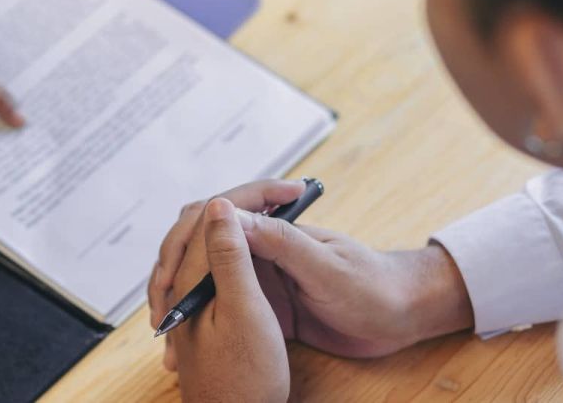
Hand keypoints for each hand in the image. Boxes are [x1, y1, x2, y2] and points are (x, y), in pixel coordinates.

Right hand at [151, 181, 475, 368]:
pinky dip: (202, 323)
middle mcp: (260, 247)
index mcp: (272, 228)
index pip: (214, 217)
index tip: (170, 272)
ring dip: (181, 298)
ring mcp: (261, 275)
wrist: (402, 317)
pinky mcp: (266, 304)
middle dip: (172, 270)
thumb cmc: (372, 284)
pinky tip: (189, 348)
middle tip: (159, 307)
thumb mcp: (323, 264)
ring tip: (165, 332)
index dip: (185, 240)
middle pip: (201, 245)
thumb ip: (279, 239)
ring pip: (207, 276)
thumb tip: (227, 214)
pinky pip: (225, 306)